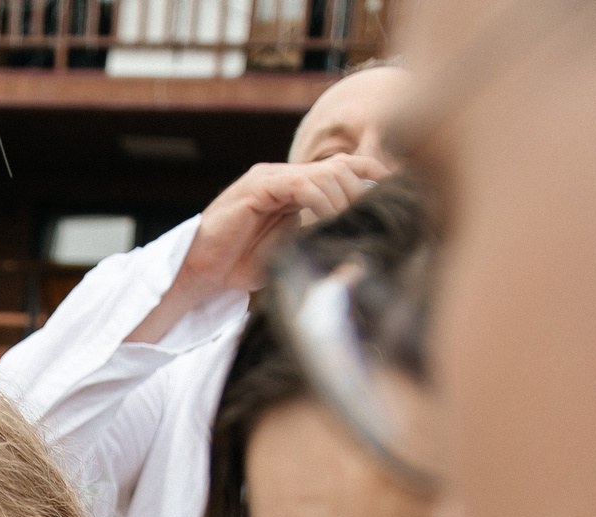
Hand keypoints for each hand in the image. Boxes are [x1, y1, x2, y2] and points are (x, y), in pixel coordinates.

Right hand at [184, 156, 390, 294]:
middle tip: (367, 221)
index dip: (374, 176)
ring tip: (346, 226)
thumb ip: (319, 236)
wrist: (199, 271)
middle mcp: (286, 176)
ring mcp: (271, 178)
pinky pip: (300, 184)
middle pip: (342, 166)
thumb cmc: (241, 265)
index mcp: (296, 186)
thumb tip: (359, 244)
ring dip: (343, 201)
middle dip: (361, 193)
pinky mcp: (257, 187)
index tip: (397, 196)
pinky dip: (319, 201)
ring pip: (325, 173)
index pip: (346, 167)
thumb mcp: (292, 250)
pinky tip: (325, 221)